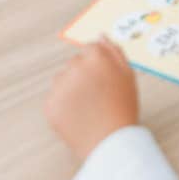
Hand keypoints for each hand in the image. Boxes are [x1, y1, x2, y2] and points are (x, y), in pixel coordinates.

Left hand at [45, 38, 139, 161]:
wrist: (110, 143)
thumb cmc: (122, 108)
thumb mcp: (128, 74)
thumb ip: (114, 50)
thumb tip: (100, 36)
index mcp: (96, 57)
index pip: (91, 49)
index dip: (99, 65)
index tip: (104, 79)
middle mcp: (75, 67)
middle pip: (76, 63)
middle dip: (84, 74)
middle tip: (98, 96)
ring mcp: (60, 86)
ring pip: (63, 80)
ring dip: (72, 88)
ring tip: (88, 107)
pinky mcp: (50, 105)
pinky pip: (55, 98)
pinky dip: (64, 105)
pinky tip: (78, 115)